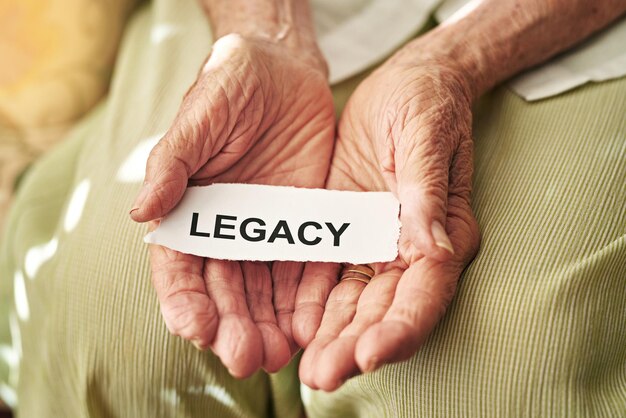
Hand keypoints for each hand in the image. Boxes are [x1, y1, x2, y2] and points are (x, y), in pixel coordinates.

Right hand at [130, 34, 333, 376]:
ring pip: (261, 292)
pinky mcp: (301, 226)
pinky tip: (307, 327)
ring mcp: (265, 231)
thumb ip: (173, 160)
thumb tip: (141, 209)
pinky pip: (302, 270)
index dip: (184, 299)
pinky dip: (303, 302)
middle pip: (223, 290)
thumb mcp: (201, 113)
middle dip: (231, 327)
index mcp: (189, 207)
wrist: (287, 69)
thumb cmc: (233, 83)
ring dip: (267, 327)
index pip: (179, 264)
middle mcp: (225, 228)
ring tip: (278, 356)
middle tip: (246, 357)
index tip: (195, 327)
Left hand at [293, 56, 479, 389]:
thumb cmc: (425, 103)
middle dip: (355, 345)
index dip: (402, 327)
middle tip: (322, 375)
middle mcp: (412, 249)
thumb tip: (432, 245)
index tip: (371, 353)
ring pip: (354, 303)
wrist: (406, 84)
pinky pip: (327, 275)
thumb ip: (425, 192)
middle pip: (386, 309)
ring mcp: (377, 245)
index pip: (426, 290)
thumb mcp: (425, 136)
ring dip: (331, 336)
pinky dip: (312, 304)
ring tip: (305, 368)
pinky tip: (292, 327)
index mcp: (444, 231)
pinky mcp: (347, 233)